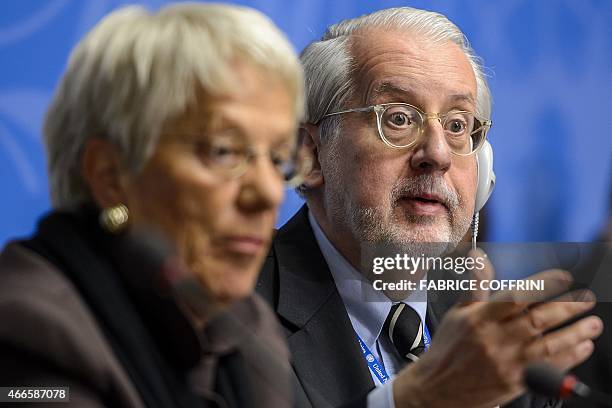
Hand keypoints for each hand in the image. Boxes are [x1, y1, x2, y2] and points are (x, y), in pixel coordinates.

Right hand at [392, 249, 602, 407]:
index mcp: (479, 318)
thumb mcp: (458, 312)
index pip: (516, 296)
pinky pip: (547, 368)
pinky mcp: (515, 382)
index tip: (563, 277)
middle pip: (538, 319)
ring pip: (548, 344)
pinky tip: (582, 346)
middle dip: (567, 306)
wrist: (436, 388)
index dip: (542, 285)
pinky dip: (569, 357)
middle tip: (587, 298)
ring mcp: (506, 362)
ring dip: (575, 332)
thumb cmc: (448, 348)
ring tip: (593, 322)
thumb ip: (475, 285)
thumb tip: (477, 255)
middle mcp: (494, 339)